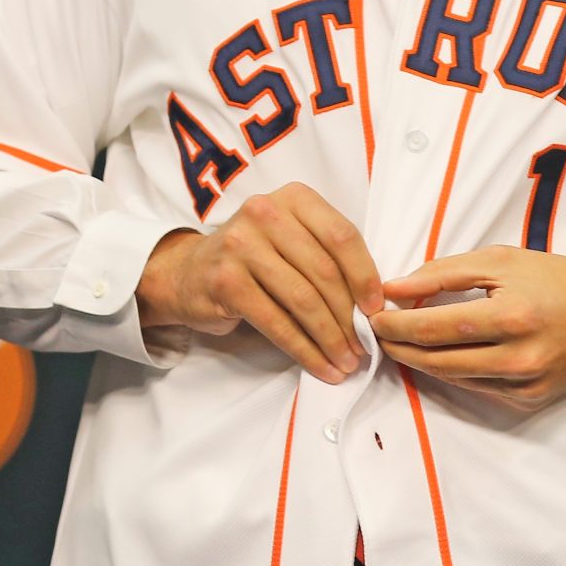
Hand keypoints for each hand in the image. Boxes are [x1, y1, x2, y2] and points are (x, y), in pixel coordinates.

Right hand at [136, 183, 381, 383]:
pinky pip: (277, 323)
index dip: (365, 275)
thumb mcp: (293, 239)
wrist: (189, 272)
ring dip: (330, 338)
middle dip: (349, 315)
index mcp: (294, 198)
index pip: (342, 235)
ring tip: (347, 361)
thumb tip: (374, 303)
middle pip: (324, 271)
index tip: (376, 308)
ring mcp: (241, 246)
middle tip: (364, 345)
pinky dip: (304, 350)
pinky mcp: (227, 282)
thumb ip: (328, 256)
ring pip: (303, 300)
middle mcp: (266, 213)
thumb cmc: (257, 258)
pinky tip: (322, 367)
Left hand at [369, 248, 565, 411]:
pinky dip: (453, 372)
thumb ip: (445, 273)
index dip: (397, 324)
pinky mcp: (529, 401)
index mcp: (512, 315)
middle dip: (399, 346)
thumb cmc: (559, 278)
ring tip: (400, 341)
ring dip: (419, 361)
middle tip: (378, 331)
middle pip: (436, 360)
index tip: (373, 315)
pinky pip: (476, 389)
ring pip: (452, 379)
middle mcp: (518, 357)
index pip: (435, 327)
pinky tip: (439, 354)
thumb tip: (394, 288)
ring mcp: (524, 385)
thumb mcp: (503, 260)